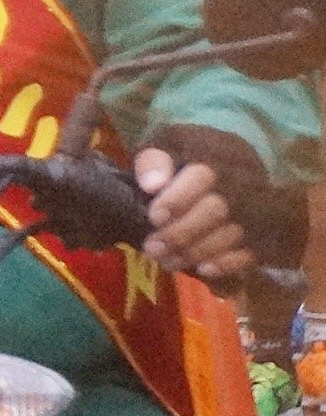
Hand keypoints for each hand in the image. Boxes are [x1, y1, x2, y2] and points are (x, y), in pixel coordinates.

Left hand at [132, 147, 248, 278]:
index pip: (201, 176)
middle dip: (180, 233)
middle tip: (151, 247)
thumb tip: (152, 185)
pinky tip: (202, 269)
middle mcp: (241, 182)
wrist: (231, 161)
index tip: (154, 217)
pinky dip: (226, 264)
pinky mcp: (263, 231)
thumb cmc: (187, 155)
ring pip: (229, 235)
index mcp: (215, 156)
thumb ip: (153, 160)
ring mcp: (255, 208)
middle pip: (215, 211)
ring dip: (195, 253)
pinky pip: (251, 252)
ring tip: (165, 260)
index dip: (177, 199)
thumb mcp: (165, 146)